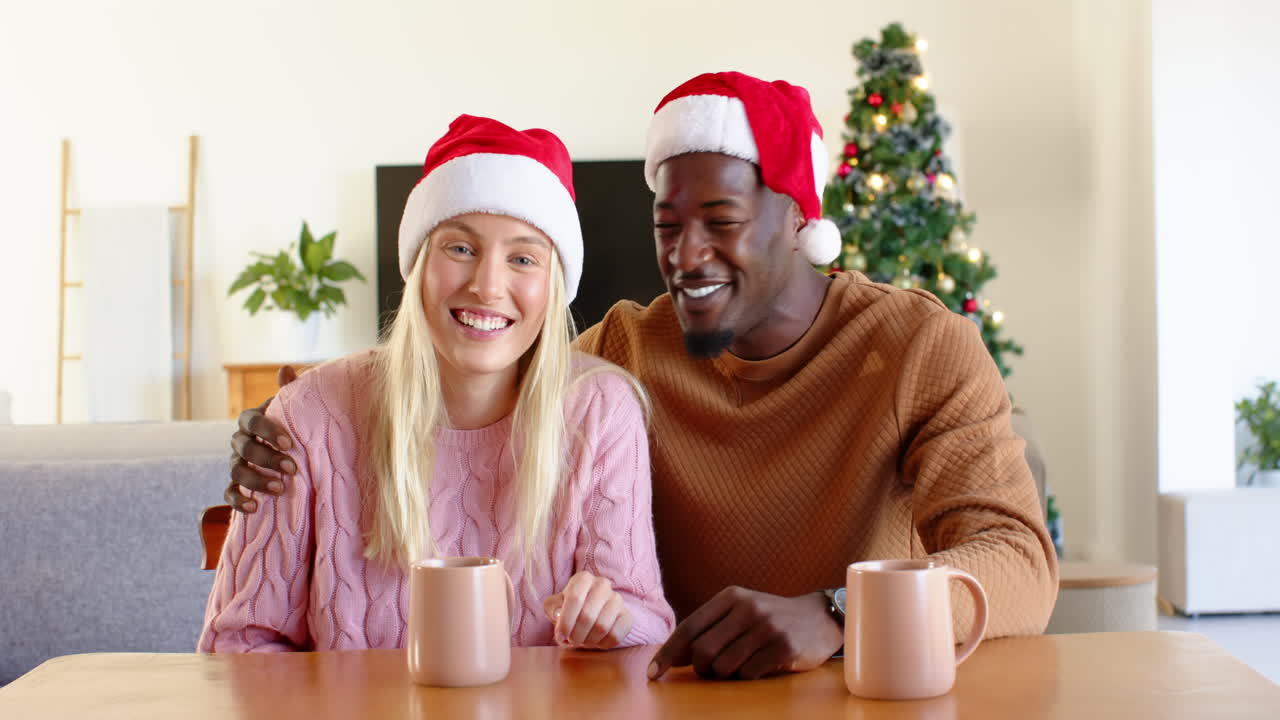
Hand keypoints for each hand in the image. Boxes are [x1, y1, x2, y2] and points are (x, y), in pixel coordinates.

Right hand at [225, 365, 298, 512]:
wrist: (287, 451)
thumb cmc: (291, 425)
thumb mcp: (293, 409)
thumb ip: (290, 391)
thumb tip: (286, 369)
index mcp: (251, 420)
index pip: (252, 420)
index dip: (267, 431)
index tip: (289, 443)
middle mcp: (239, 440)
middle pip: (244, 448)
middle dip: (267, 459)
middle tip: (292, 469)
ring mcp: (235, 463)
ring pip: (236, 471)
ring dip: (256, 480)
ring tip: (280, 488)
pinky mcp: (235, 484)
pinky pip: (229, 493)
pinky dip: (238, 501)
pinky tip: (254, 508)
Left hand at [542, 572, 632, 649]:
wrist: (591, 614)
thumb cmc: (570, 610)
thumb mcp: (555, 606)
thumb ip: (552, 608)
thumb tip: (558, 614)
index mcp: (583, 578)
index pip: (575, 599)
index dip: (565, 621)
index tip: (560, 636)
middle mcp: (602, 584)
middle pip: (587, 616)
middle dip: (575, 634)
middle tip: (571, 641)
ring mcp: (617, 599)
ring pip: (602, 627)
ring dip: (588, 640)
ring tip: (582, 641)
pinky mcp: (627, 616)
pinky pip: (615, 635)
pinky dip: (602, 644)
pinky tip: (595, 641)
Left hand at [647, 587, 841, 680]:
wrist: (819, 618)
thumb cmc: (770, 619)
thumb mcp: (740, 613)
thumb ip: (708, 630)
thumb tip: (672, 658)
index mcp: (731, 597)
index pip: (689, 628)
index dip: (667, 654)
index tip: (652, 674)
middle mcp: (748, 608)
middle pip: (702, 651)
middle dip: (701, 668)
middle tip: (712, 670)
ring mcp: (767, 627)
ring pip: (724, 666)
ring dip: (725, 675)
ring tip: (739, 665)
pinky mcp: (784, 647)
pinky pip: (749, 674)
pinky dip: (747, 676)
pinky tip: (759, 666)